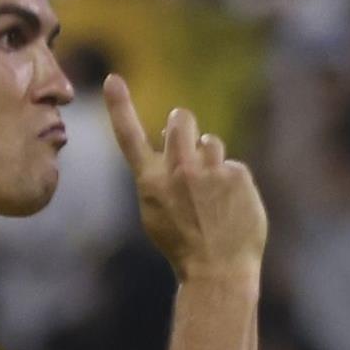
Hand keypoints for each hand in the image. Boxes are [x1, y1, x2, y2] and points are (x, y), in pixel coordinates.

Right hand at [102, 75, 266, 279]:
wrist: (217, 270)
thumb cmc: (181, 243)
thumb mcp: (154, 211)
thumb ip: (158, 174)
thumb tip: (169, 138)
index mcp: (150, 182)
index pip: (129, 136)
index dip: (118, 106)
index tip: (112, 79)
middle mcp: (178, 170)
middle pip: (181, 118)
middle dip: (183, 121)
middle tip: (186, 132)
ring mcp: (210, 172)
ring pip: (210, 142)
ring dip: (210, 158)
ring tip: (212, 191)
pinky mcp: (237, 176)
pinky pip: (233, 166)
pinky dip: (232, 183)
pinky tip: (231, 208)